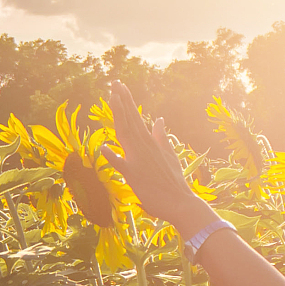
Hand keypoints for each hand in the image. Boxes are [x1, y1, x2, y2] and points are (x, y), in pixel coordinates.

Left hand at [104, 80, 215, 231]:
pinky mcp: (134, 176)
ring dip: (119, 114)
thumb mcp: (169, 155)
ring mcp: (138, 160)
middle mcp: (143, 147)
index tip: (120, 86)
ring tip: (112, 97)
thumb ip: (162, 137)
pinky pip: (120, 164)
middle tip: (114, 82)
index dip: (127, 101)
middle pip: (129, 120)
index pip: (136, 118)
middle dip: (121, 100)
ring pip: (125, 133)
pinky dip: (112, 156)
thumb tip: (159, 119)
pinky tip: (103, 147)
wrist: (181, 204)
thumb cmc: (174, 182)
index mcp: (150, 143)